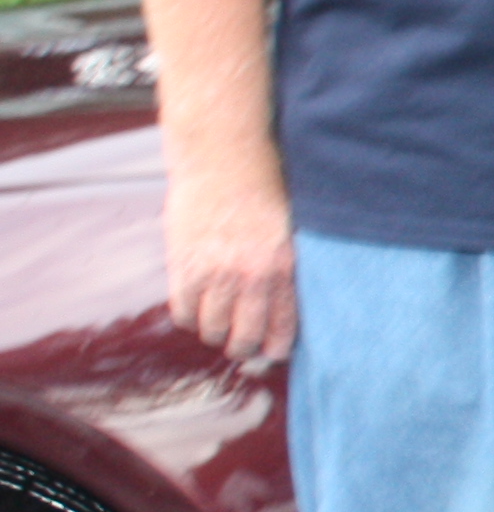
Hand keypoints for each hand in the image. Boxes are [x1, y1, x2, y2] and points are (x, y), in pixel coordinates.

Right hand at [163, 148, 297, 366]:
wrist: (224, 158)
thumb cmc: (265, 189)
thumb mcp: (291, 230)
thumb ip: (288, 267)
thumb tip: (286, 307)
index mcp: (284, 267)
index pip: (281, 329)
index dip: (275, 349)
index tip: (272, 353)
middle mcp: (250, 275)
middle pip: (243, 339)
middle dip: (243, 348)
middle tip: (241, 343)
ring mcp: (213, 272)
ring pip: (211, 330)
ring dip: (215, 332)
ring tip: (219, 323)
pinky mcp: (182, 265)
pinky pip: (183, 312)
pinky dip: (189, 316)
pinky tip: (197, 306)